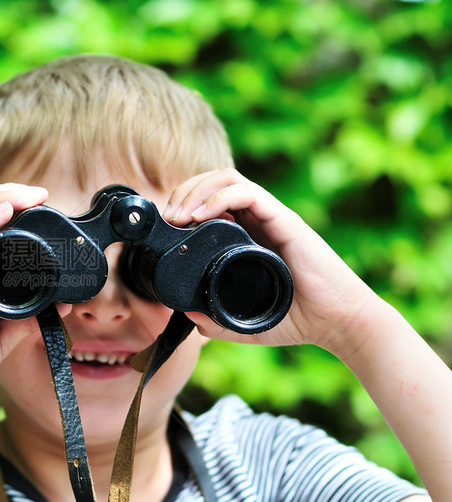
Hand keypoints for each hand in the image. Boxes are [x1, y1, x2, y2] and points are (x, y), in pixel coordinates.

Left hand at [160, 168, 376, 350]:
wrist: (336, 323)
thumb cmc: (295, 319)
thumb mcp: (242, 322)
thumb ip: (215, 320)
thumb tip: (186, 316)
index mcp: (245, 235)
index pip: (208, 200)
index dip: (182, 205)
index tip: (165, 228)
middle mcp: (256, 219)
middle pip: (212, 182)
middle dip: (182, 193)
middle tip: (168, 219)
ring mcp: (270, 217)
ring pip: (226, 178)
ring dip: (196, 190)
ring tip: (179, 216)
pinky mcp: (284, 220)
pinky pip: (248, 192)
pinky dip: (218, 197)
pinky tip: (200, 216)